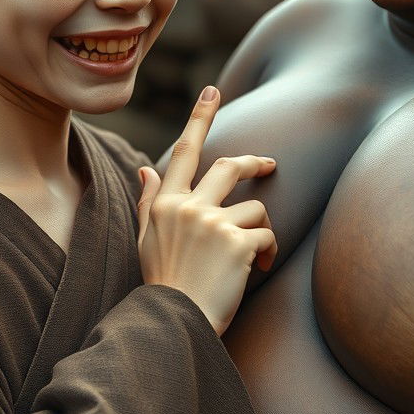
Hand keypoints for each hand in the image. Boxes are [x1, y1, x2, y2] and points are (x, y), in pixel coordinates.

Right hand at [137, 86, 277, 335]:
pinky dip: (269, 252)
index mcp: (165, 204)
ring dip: (261, 232)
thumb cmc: (163, 285)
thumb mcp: (147, 241)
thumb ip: (148, 201)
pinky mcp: (237, 242)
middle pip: (229, 166)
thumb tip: (144, 168)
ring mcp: (213, 223)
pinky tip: (258, 270)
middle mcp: (188, 207)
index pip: (184, 152)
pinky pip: (267, 235)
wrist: (174, 324)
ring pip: (255, 209)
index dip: (200, 118)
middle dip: (253, 164)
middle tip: (269, 166)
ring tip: (254, 258)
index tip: (213, 89)